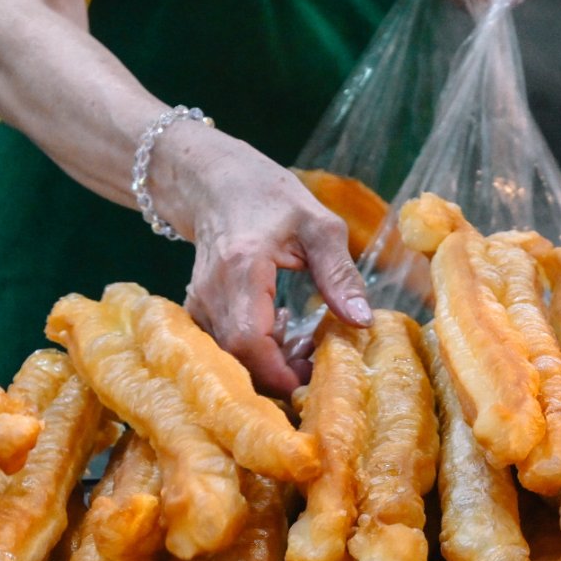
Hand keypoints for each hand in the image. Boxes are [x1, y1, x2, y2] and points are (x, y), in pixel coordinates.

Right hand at [157, 132, 371, 397]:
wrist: (216, 183)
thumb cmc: (269, 197)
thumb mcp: (319, 226)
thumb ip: (340, 275)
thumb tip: (363, 321)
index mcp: (241, 269)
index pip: (248, 341)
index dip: (279, 371)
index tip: (313, 377)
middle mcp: (210, 292)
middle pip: (237, 359)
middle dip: (278, 374)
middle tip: (315, 363)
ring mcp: (198, 303)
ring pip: (229, 358)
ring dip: (268, 364)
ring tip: (302, 346)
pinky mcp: (197, 310)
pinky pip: (223, 347)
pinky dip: (254, 352)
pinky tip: (278, 331)